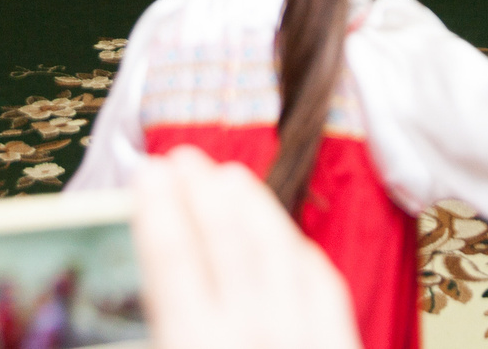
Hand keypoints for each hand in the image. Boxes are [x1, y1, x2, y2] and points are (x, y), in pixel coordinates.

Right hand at [136, 148, 358, 348]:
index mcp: (194, 344)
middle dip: (201, 187)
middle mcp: (251, 331)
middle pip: (225, 235)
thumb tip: (152, 287)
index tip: (148, 173)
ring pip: (276, 244)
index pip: (171, 254)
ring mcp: (303, 334)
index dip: (158, 205)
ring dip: (250, 202)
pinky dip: (297, 246)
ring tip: (230, 176)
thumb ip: (166, 326)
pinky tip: (285, 236)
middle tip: (184, 157)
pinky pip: (322, 279)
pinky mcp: (339, 343)